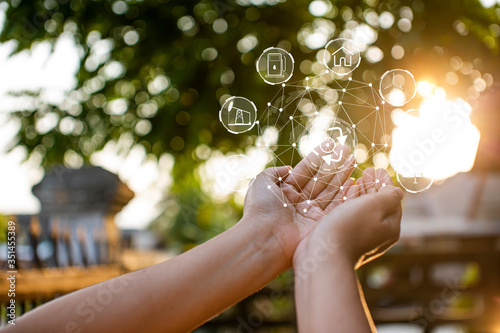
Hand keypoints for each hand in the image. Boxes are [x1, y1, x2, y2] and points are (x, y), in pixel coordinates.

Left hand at [243, 142, 355, 266]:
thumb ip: (275, 171)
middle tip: (347, 148)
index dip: (318, 157)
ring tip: (353, 158)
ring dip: (343, 174)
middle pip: (321, 179)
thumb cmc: (260, 209)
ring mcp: (312, 214)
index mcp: (286, 192)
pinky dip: (347, 195)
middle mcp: (300, 202)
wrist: (265, 238)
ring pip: (331, 190)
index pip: (306, 170)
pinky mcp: (322, 225)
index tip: (331, 143)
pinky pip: (337, 207)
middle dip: (334, 164)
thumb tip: (289, 168)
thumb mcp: (261, 182)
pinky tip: (355, 181)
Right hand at [293, 168, 402, 268]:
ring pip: (366, 211)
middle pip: (380, 206)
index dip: (386, 182)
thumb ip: (388, 196)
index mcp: (391, 228)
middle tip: (368, 171)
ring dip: (362, 193)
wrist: (323, 256)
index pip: (393, 200)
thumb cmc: (348, 228)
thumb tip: (398, 193)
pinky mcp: (345, 240)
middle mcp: (379, 235)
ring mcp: (362, 239)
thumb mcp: (373, 206)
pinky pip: (353, 218)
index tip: (378, 168)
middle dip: (374, 186)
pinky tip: (344, 197)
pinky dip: (351, 204)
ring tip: (356, 180)